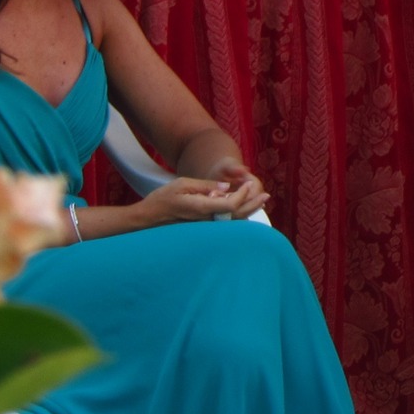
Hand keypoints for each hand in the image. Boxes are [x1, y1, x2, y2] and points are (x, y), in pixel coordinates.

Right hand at [143, 173, 269, 225]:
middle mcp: (205, 221)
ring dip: (247, 211)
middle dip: (252, 205)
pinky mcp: (202, 230)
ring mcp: (204, 228)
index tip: (249, 183)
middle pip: (235, 216)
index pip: (229, 204)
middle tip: (265, 196)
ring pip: (232, 222)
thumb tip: (226, 188)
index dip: (242, 195)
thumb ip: (205, 186)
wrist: (148, 220)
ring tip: (259, 203)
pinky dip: (237, 218)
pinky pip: (224, 225)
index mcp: (200, 208)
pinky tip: (244, 212)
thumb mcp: (182, 184)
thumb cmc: (162, 199)